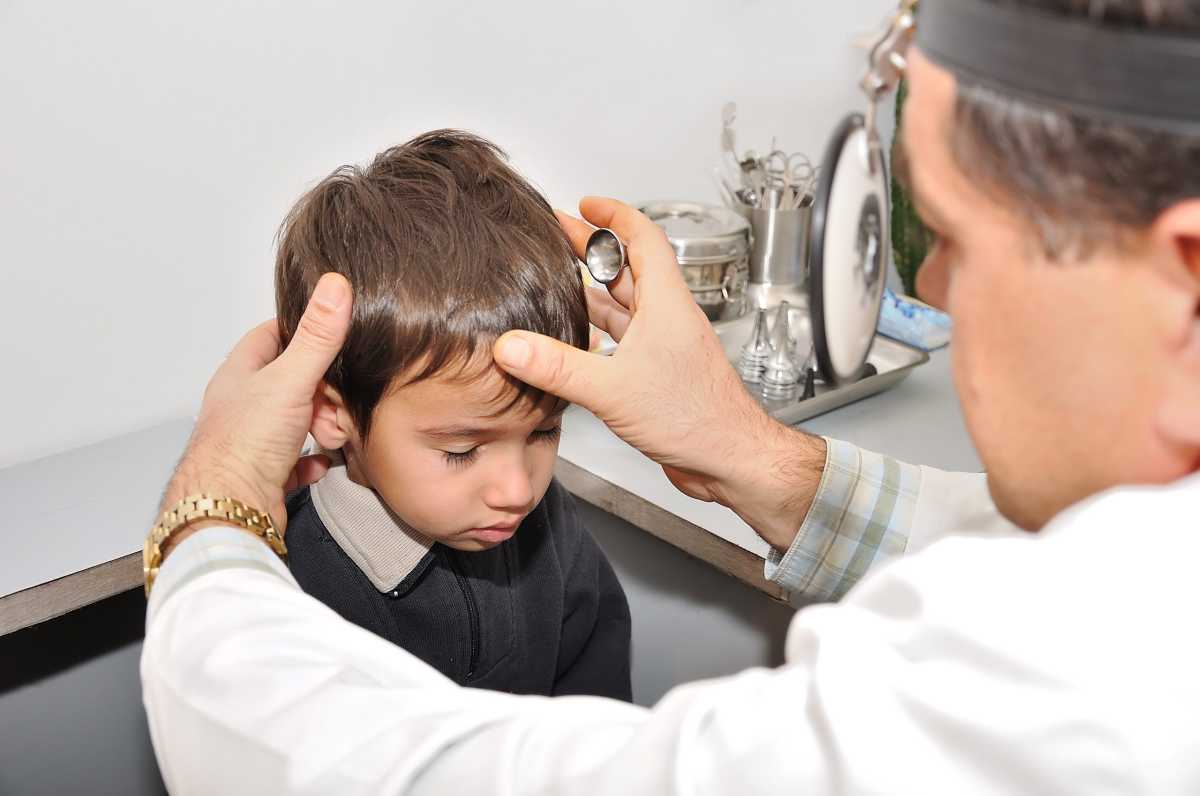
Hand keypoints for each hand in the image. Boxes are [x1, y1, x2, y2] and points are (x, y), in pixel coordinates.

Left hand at [159, 273, 352, 541]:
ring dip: (322, 425)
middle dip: (323, 390)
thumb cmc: (246, 444)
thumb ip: (318, 336)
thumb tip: (335, 285)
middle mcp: (242, 405)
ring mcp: (251, 440)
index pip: (269, 337)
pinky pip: (295, 461)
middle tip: (337, 402)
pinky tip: (321, 462)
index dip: (300, 332)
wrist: (230, 510)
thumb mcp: (290, 379)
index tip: (330, 334)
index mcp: (240, 375)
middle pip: (290, 382)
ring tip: (332, 435)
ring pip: (295, 421)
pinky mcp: (262, 474)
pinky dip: (312, 460)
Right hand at [492, 197, 824, 549]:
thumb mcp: (612, 389)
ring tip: (557, 276)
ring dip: (593, 288)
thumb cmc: (696, 419)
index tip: (587, 204)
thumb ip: (557, 366)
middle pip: (628, 267)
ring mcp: (664, 345)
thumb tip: (510, 347)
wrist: (729, 459)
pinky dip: (597, 330)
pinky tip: (575, 337)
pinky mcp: (658, 372)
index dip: (613, 216)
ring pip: (624, 304)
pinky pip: (622, 338)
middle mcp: (667, 318)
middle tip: (557, 233)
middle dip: (591, 248)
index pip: (642, 238)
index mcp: (666, 303)